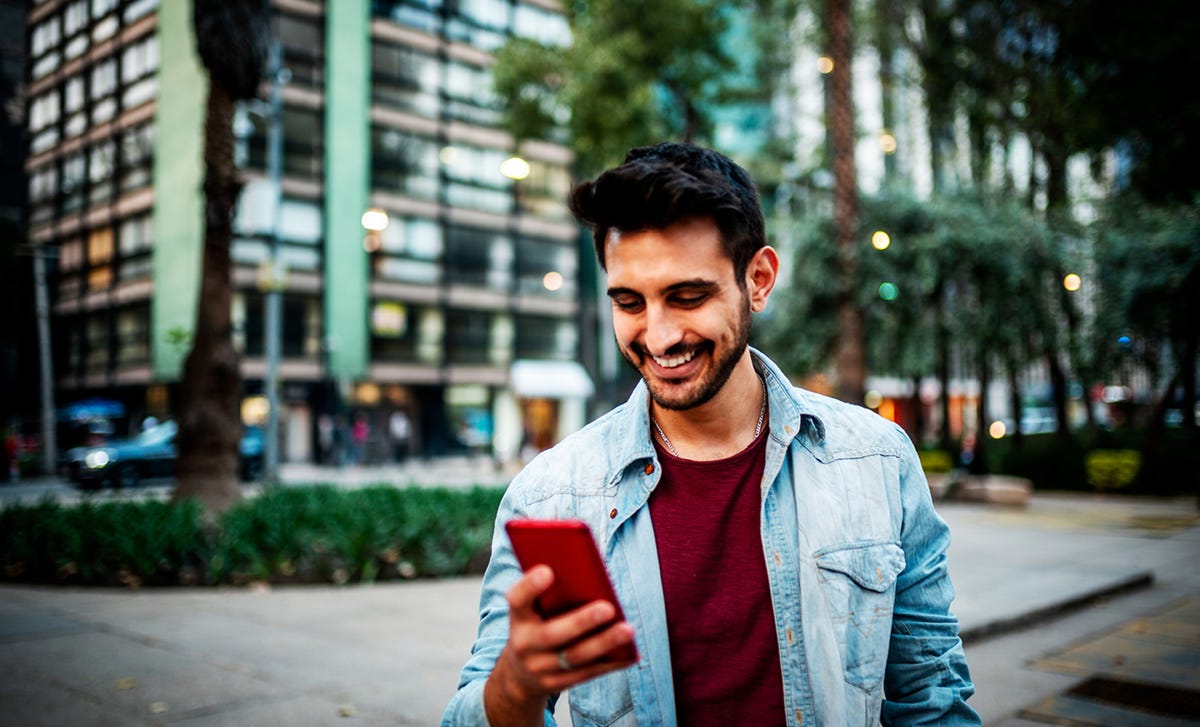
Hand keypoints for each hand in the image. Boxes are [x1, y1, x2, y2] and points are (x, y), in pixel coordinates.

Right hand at [483, 565, 637, 726]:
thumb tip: (589, 573)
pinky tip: (631, 652)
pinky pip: (589, 673)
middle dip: (581, 621)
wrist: (519, 674)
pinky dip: (612, 662)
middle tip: (608, 608)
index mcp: (518, 617)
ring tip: (628, 630)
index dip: (530, 586)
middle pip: (552, 634)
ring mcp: (540, 668)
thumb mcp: (532, 610)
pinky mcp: (558, 684)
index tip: (547, 571)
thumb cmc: (536, 626)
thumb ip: (551, 593)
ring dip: (604, 643)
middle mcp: (525, 644)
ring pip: (575, 657)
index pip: (517, 599)